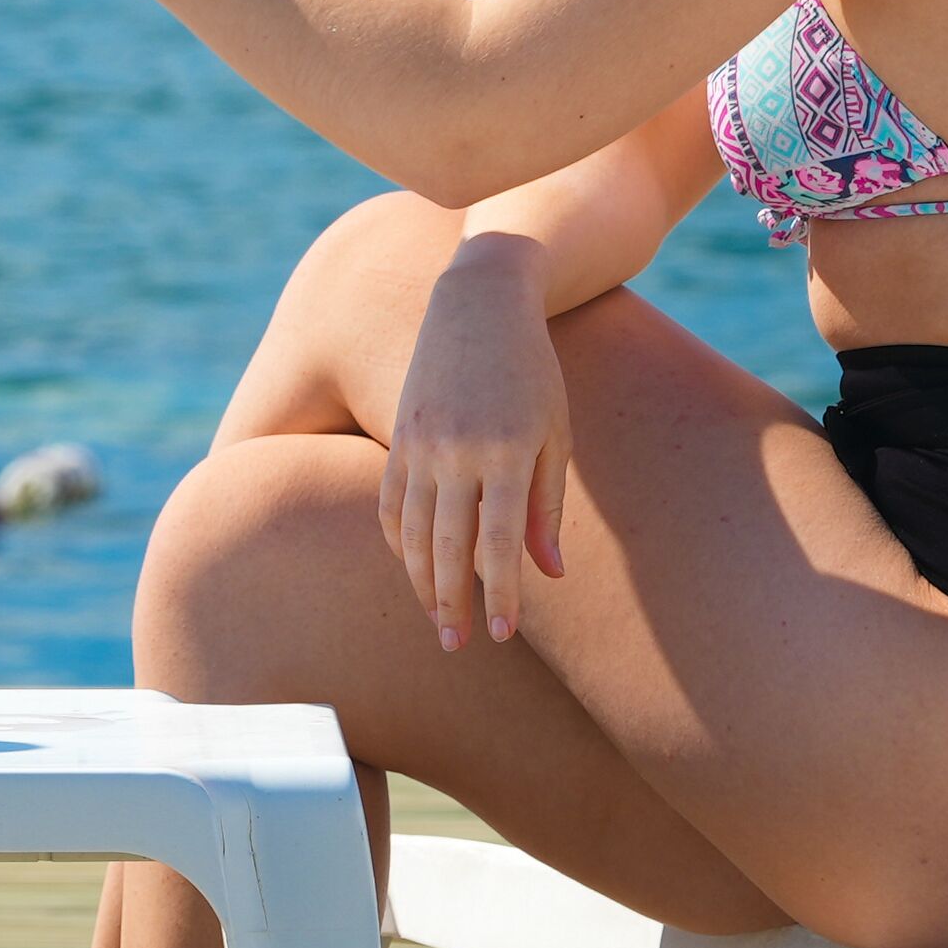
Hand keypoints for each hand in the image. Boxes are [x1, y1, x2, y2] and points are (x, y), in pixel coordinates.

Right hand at [380, 247, 572, 649]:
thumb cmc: (533, 370)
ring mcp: (420, 442)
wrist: (479, 302)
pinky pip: (390, 500)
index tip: (503, 634)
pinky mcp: (398, 433)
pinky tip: (412, 565)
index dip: (501, 594)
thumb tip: (547, 574)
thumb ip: (547, 506)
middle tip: (456, 645)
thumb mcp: (556, 433)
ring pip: (413, 529)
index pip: (499, 542)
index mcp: (507, 452)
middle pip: (448, 545)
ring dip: (422, 580)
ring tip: (434, 618)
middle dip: (452, 601)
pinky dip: (399, 539)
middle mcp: (457, 450)